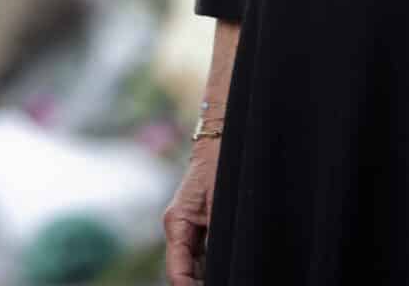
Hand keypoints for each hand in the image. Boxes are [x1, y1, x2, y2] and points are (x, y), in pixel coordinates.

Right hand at [163, 138, 220, 284]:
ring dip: (210, 275)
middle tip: (228, 282)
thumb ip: (215, 236)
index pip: (177, 273)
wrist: (223, 137)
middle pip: (186, 273)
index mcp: (176, 223)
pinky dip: (214, 266)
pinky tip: (232, 267)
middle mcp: (179, 228)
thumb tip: (220, 266)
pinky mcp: (202, 225)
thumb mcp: (220, 202)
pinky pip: (205, 255)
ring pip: (196, 266)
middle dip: (201, 284)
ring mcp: (190, 228)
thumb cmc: (221, 163)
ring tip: (230, 276)